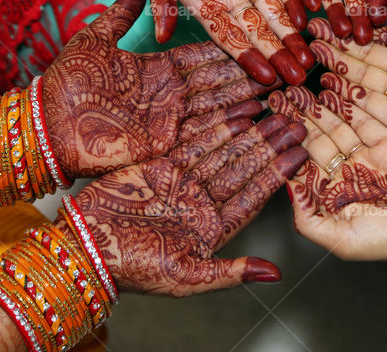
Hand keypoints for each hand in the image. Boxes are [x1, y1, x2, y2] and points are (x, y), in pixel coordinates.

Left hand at [43, 0, 273, 177]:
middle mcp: (171, 95)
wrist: (45, 127)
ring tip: (283, 90)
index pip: (204, 57)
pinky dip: (232, 125)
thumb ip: (119, 15)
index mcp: (158, 70)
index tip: (259, 35)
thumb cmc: (66, 84)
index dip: (230, 49)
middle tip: (286, 64)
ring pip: (220, 106)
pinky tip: (259, 116)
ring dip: (250, 99)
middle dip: (252, 74)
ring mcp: (171, 120)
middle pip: (220, 82)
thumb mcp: (94, 40)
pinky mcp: (166, 143)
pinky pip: (205, 132)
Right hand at [69, 113, 307, 294]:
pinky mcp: (162, 166)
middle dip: (271, 145)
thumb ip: (231, 272)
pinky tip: (239, 111)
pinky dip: (216, 126)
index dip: (279, 174)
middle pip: (244, 168)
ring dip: (250, 131)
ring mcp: (183, 183)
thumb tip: (274, 275)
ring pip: (224, 150)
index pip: (255, 196)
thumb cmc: (132, 269)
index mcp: (213, 229)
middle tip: (297, 121)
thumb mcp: (185, 277)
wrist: (83, 248)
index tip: (303, 154)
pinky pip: (195, 141)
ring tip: (275, 109)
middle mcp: (202, 203)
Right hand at [144, 0, 313, 85]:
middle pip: (259, 32)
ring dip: (293, 35)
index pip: (230, 37)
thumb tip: (161, 37)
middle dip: (278, 55)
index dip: (248, 57)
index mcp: (206, 5)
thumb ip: (163, 0)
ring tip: (309, 57)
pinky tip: (309, 17)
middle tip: (298, 78)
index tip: (266, 78)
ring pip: (277, 13)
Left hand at [269, 86, 386, 262]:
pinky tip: (330, 86)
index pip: (302, 166)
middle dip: (297, 118)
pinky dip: (349, 103)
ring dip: (318, 106)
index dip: (285, 144)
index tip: (266, 122)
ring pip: (338, 125)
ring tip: (296, 86)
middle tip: (277, 94)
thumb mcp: (343, 240)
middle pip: (316, 140)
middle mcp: (349, 176)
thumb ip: (309, 218)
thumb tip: (285, 189)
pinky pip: (366, 118)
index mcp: (334, 199)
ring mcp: (370, 157)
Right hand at [307, 16, 386, 181]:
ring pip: (363, 81)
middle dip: (343, 46)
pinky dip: (345, 96)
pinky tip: (326, 82)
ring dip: (338, 68)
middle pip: (370, 59)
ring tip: (313, 50)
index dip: (367, 29)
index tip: (344, 16)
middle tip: (316, 31)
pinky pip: (367, 108)